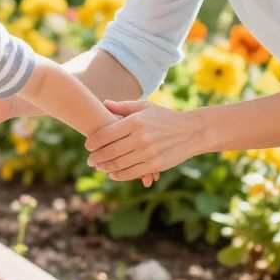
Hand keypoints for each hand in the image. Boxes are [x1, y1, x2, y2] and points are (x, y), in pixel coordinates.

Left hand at [85, 99, 203, 183]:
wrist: (192, 131)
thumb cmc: (166, 117)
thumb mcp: (146, 107)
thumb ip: (124, 106)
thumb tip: (104, 103)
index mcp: (135, 122)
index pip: (106, 134)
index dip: (93, 141)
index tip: (88, 145)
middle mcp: (140, 137)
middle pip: (110, 150)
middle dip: (96, 157)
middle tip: (89, 160)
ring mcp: (148, 152)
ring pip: (118, 163)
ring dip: (105, 167)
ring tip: (98, 167)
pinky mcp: (155, 165)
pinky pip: (131, 172)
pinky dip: (119, 175)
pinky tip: (112, 174)